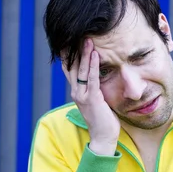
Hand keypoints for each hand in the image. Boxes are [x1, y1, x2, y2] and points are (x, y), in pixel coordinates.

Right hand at [62, 39, 119, 155]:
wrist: (103, 138)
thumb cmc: (103, 120)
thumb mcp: (96, 101)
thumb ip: (94, 89)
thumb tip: (99, 78)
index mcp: (76, 92)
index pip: (70, 69)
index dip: (69, 55)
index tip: (70, 40)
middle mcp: (76, 92)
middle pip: (73, 67)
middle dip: (75, 50)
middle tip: (77, 33)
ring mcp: (82, 96)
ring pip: (81, 70)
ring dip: (84, 53)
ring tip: (87, 39)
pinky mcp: (92, 99)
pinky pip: (92, 78)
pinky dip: (93, 65)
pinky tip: (94, 54)